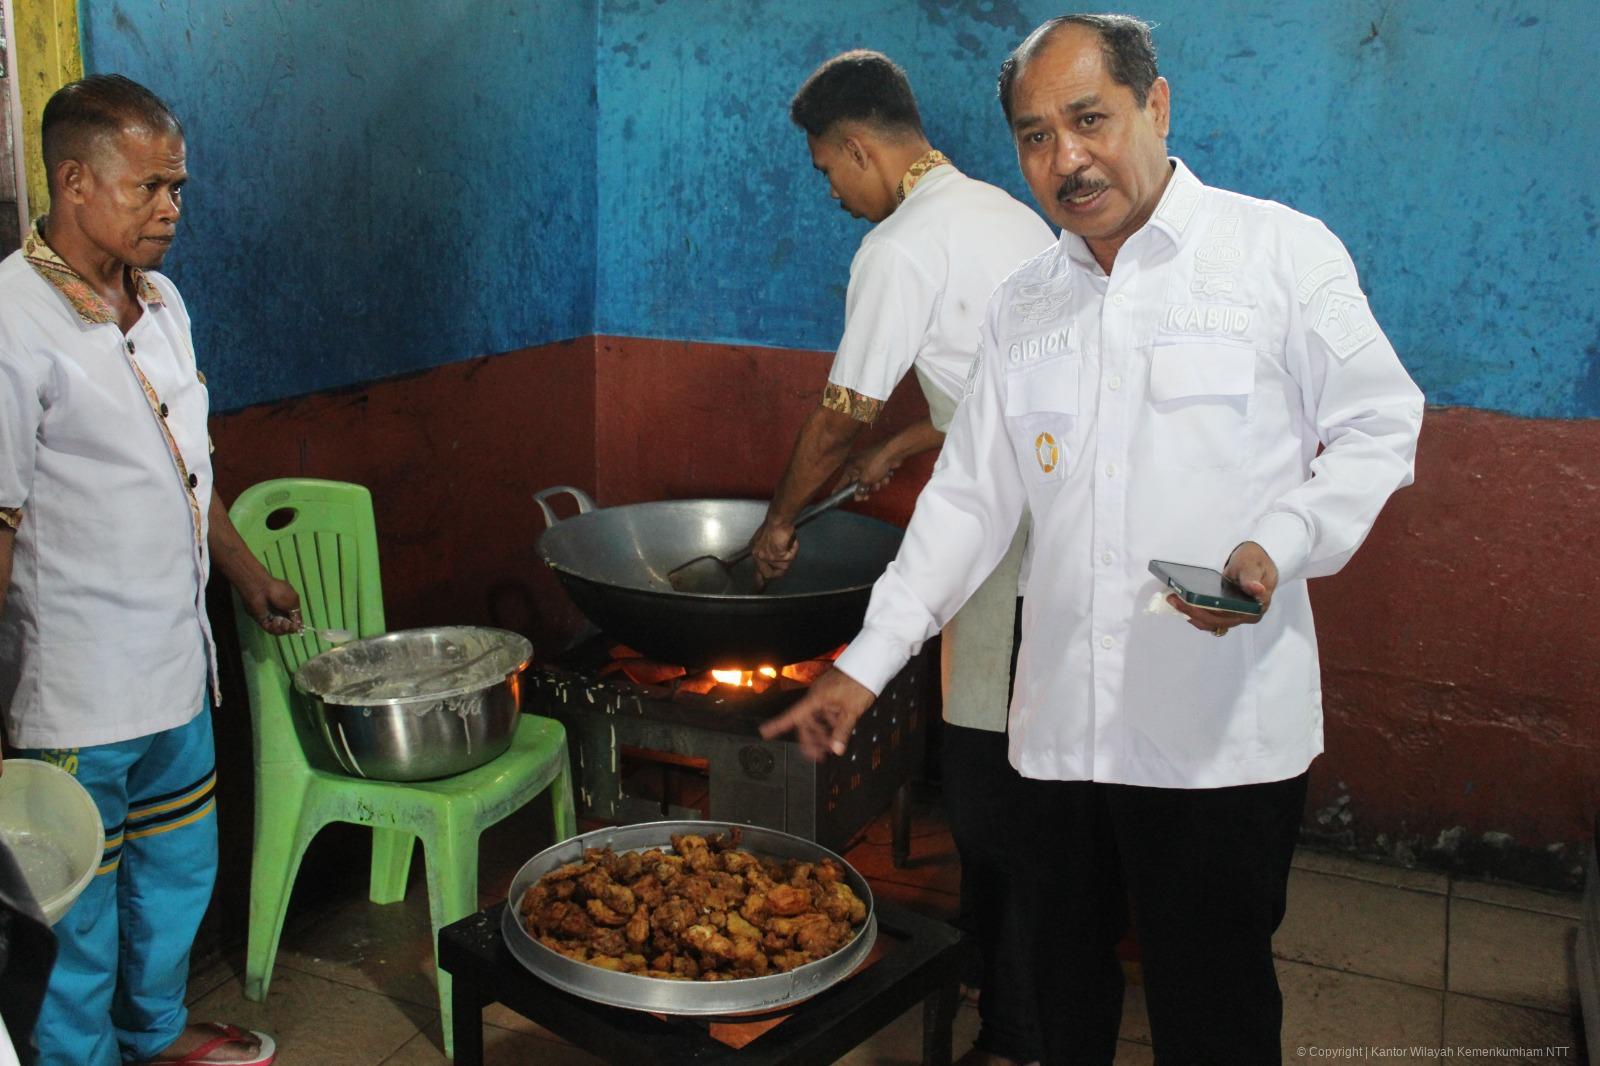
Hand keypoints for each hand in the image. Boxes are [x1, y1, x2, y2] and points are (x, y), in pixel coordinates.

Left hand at [241, 577, 301, 634]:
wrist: (260, 589)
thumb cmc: (278, 591)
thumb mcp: (294, 600)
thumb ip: (297, 613)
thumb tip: (298, 624)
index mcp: (289, 607)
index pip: (294, 620)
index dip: (296, 624)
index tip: (297, 626)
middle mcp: (280, 613)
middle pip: (288, 627)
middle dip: (291, 628)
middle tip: (291, 626)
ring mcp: (271, 618)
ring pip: (280, 630)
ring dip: (283, 629)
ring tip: (283, 622)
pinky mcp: (263, 621)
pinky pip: (271, 630)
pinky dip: (275, 628)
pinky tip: (276, 621)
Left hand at [750, 517, 798, 586]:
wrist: (779, 519)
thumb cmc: (776, 525)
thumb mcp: (768, 540)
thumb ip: (769, 552)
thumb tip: (777, 563)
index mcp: (755, 551)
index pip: (756, 570)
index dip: (759, 581)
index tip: (758, 589)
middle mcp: (758, 555)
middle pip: (769, 574)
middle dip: (780, 570)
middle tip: (786, 560)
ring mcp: (767, 556)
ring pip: (783, 566)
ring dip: (790, 556)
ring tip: (789, 543)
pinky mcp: (776, 555)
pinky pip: (790, 558)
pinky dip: (794, 550)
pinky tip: (791, 542)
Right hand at [759, 667, 876, 761]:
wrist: (870, 662)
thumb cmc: (859, 681)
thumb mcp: (851, 711)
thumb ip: (842, 731)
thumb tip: (836, 749)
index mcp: (816, 699)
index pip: (792, 715)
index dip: (777, 725)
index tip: (765, 732)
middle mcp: (817, 696)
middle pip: (806, 721)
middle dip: (811, 740)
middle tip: (817, 756)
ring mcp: (825, 694)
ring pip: (818, 718)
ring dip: (822, 733)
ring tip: (831, 747)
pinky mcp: (833, 693)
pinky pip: (826, 711)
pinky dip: (830, 723)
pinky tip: (838, 732)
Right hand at [836, 443, 902, 499]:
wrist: (893, 453)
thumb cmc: (876, 463)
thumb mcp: (866, 480)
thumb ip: (860, 490)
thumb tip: (857, 497)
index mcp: (850, 466)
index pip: (842, 482)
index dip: (839, 491)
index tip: (836, 500)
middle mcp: (856, 465)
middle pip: (857, 483)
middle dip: (864, 490)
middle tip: (866, 498)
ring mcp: (867, 465)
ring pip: (869, 481)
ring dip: (875, 485)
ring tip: (879, 482)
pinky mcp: (878, 465)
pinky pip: (877, 477)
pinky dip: (881, 478)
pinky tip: (886, 476)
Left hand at [1166, 541, 1277, 635]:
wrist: (1252, 561)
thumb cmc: (1254, 561)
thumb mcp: (1253, 565)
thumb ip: (1253, 578)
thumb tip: (1258, 590)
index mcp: (1256, 607)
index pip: (1231, 615)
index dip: (1211, 611)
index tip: (1193, 604)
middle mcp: (1245, 616)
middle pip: (1216, 620)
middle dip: (1193, 611)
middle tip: (1174, 599)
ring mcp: (1233, 617)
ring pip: (1209, 622)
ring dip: (1190, 614)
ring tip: (1173, 601)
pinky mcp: (1223, 614)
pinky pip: (1206, 619)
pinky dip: (1193, 613)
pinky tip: (1180, 603)